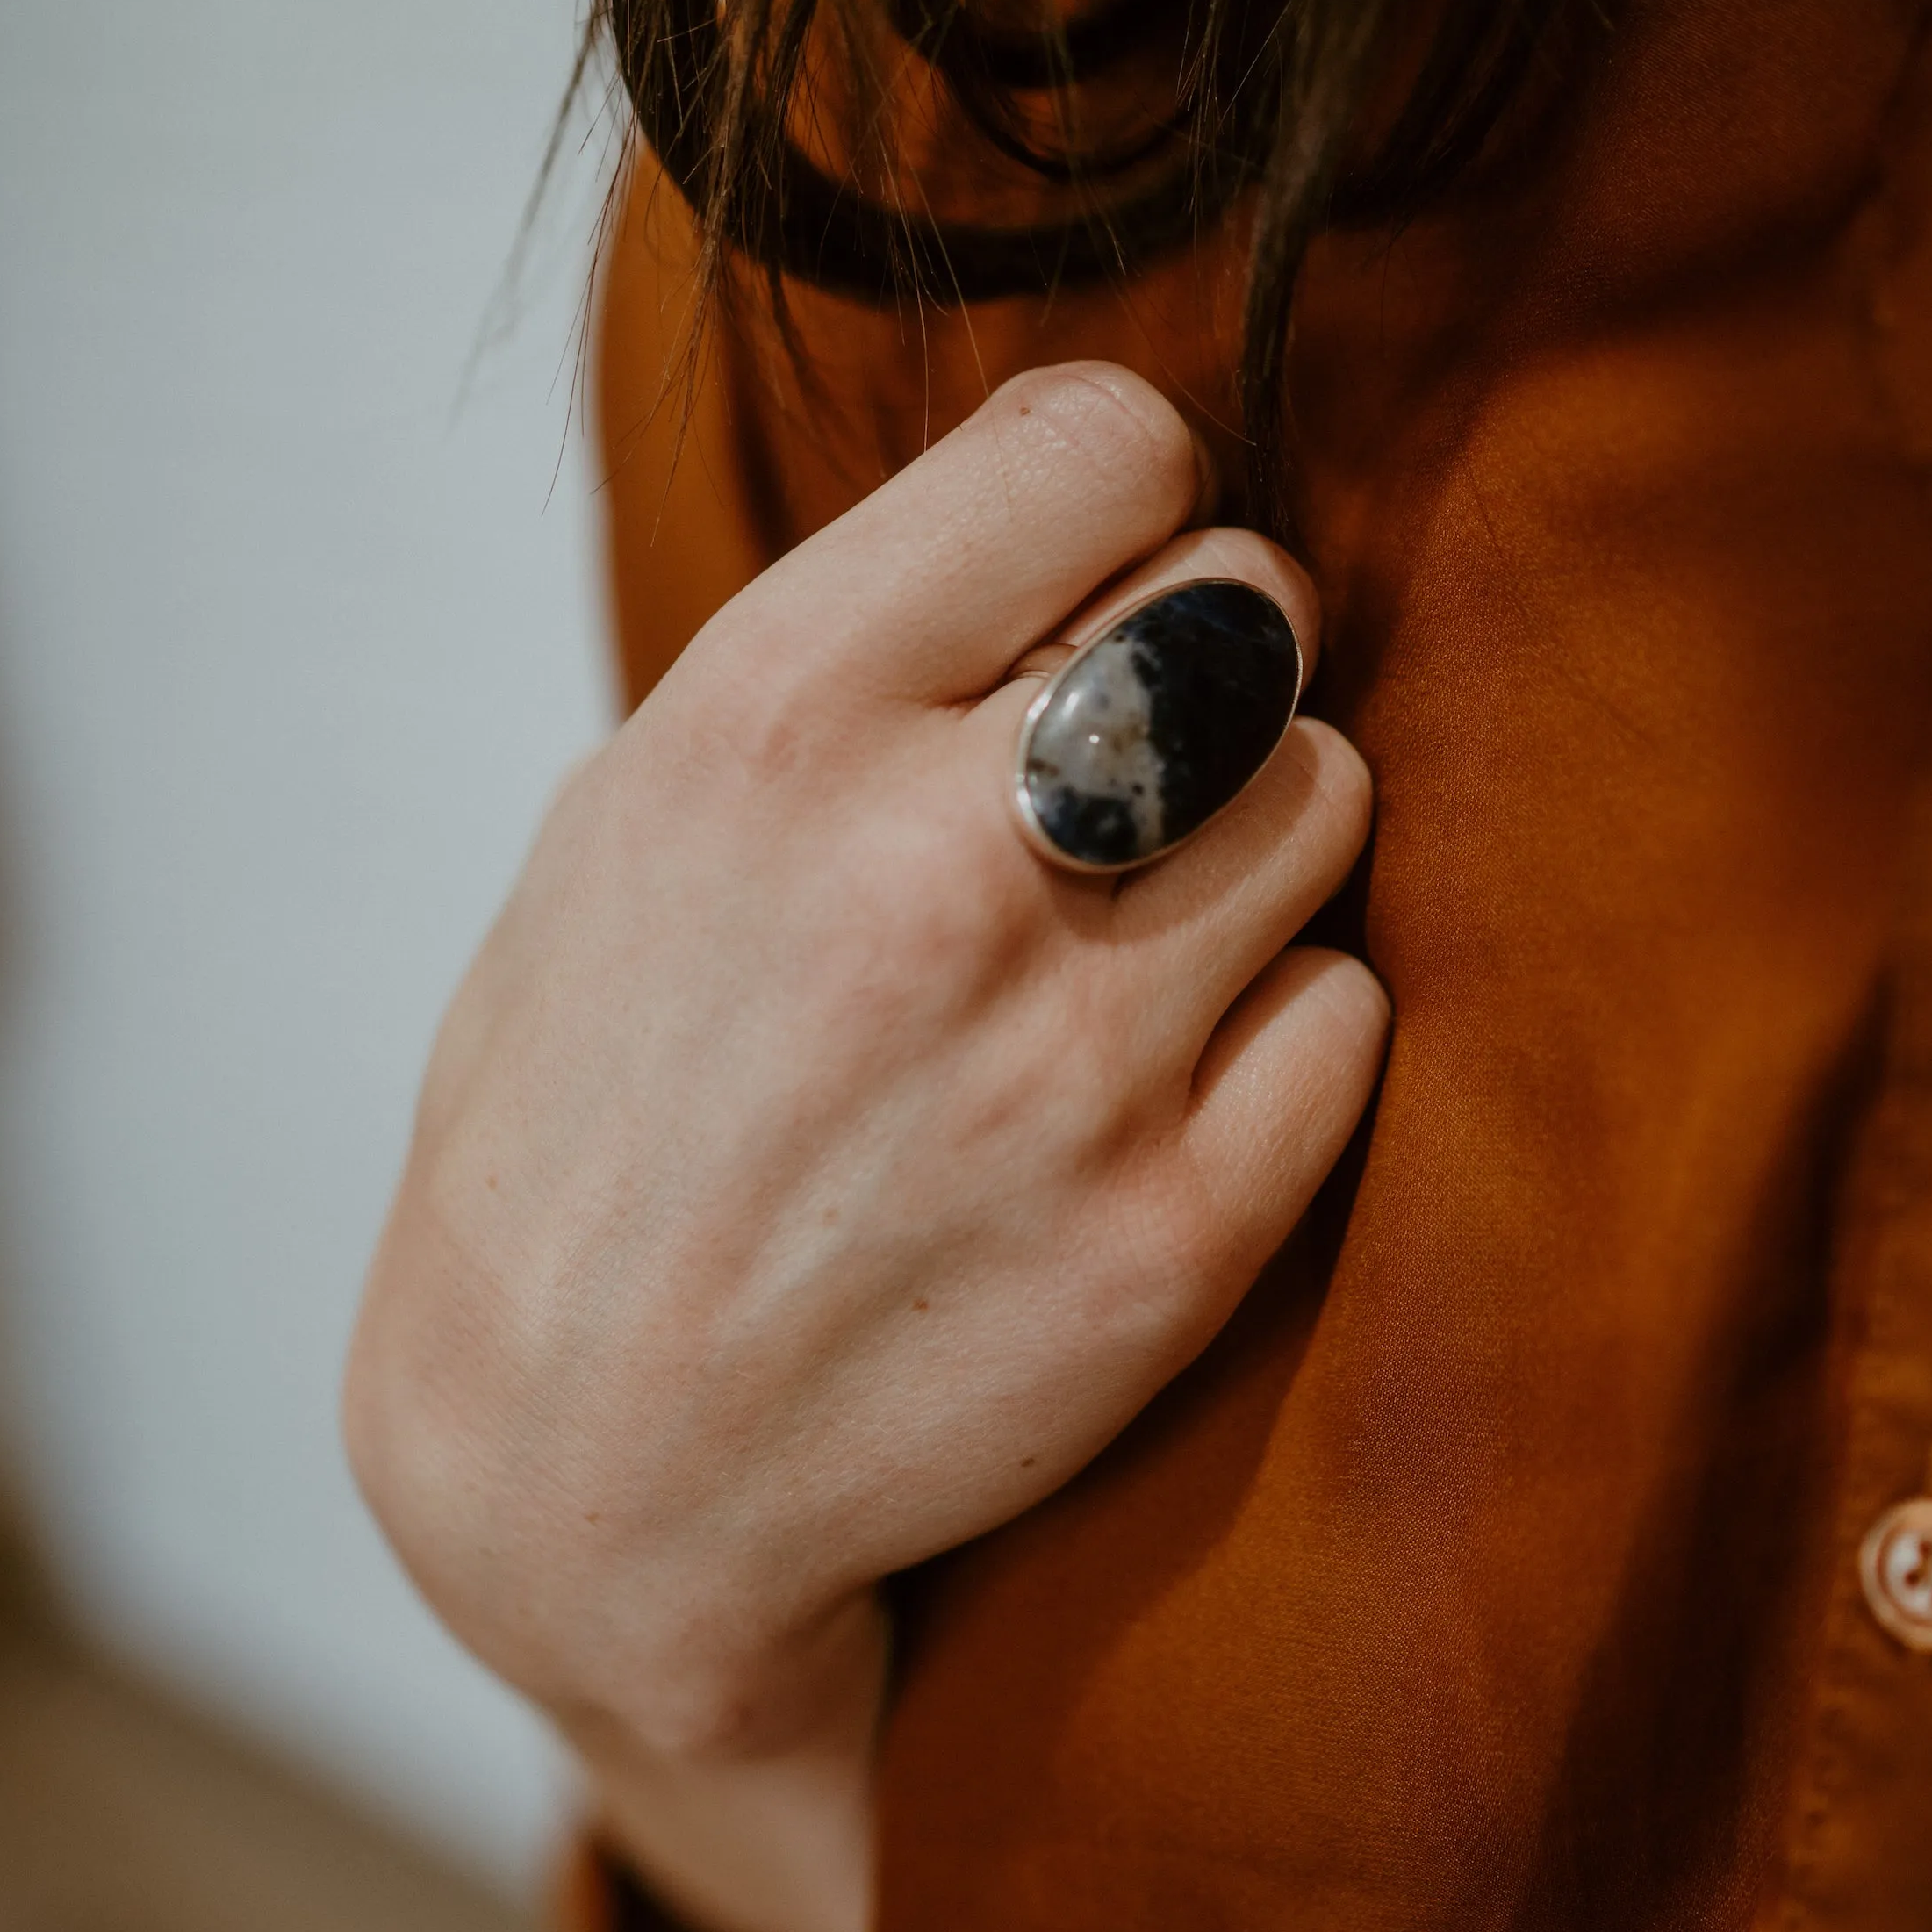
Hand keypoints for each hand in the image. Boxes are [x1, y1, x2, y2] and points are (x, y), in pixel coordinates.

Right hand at [345, 362, 1383, 1924]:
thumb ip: (856, 659)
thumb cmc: (591, 1122)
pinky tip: (1155, 1077)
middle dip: (1203, 659)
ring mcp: (1074, 1059)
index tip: (1090, 572)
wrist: (582, 1485)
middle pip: (1253, 605)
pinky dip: (1279, 1025)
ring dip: (1252, 834)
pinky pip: (1349, 1008)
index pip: (1104, 447)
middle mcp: (935, 867)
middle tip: (1129, 754)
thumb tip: (1090, 519)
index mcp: (769, 724)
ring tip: (1131, 922)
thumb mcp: (627, 823)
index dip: (1118, 495)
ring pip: (1330, 792)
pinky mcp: (1181, 1232)